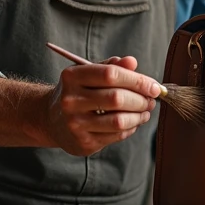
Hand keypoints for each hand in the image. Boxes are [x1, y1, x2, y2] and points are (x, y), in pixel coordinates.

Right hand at [42, 55, 160, 156]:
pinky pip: (116, 136)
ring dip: (139, 116)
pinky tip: (134, 122)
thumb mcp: (89, 74)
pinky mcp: (82, 143)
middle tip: (152, 100)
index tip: (154, 86)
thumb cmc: (78, 92)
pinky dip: (131, 128)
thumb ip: (112, 66)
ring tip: (146, 111)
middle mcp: (70, 100)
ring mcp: (75, 124)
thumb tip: (132, 61)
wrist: (51, 119)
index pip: (111, 74)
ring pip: (118, 121)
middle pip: (117, 98)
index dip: (137, 80)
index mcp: (72, 77)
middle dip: (141, 99)